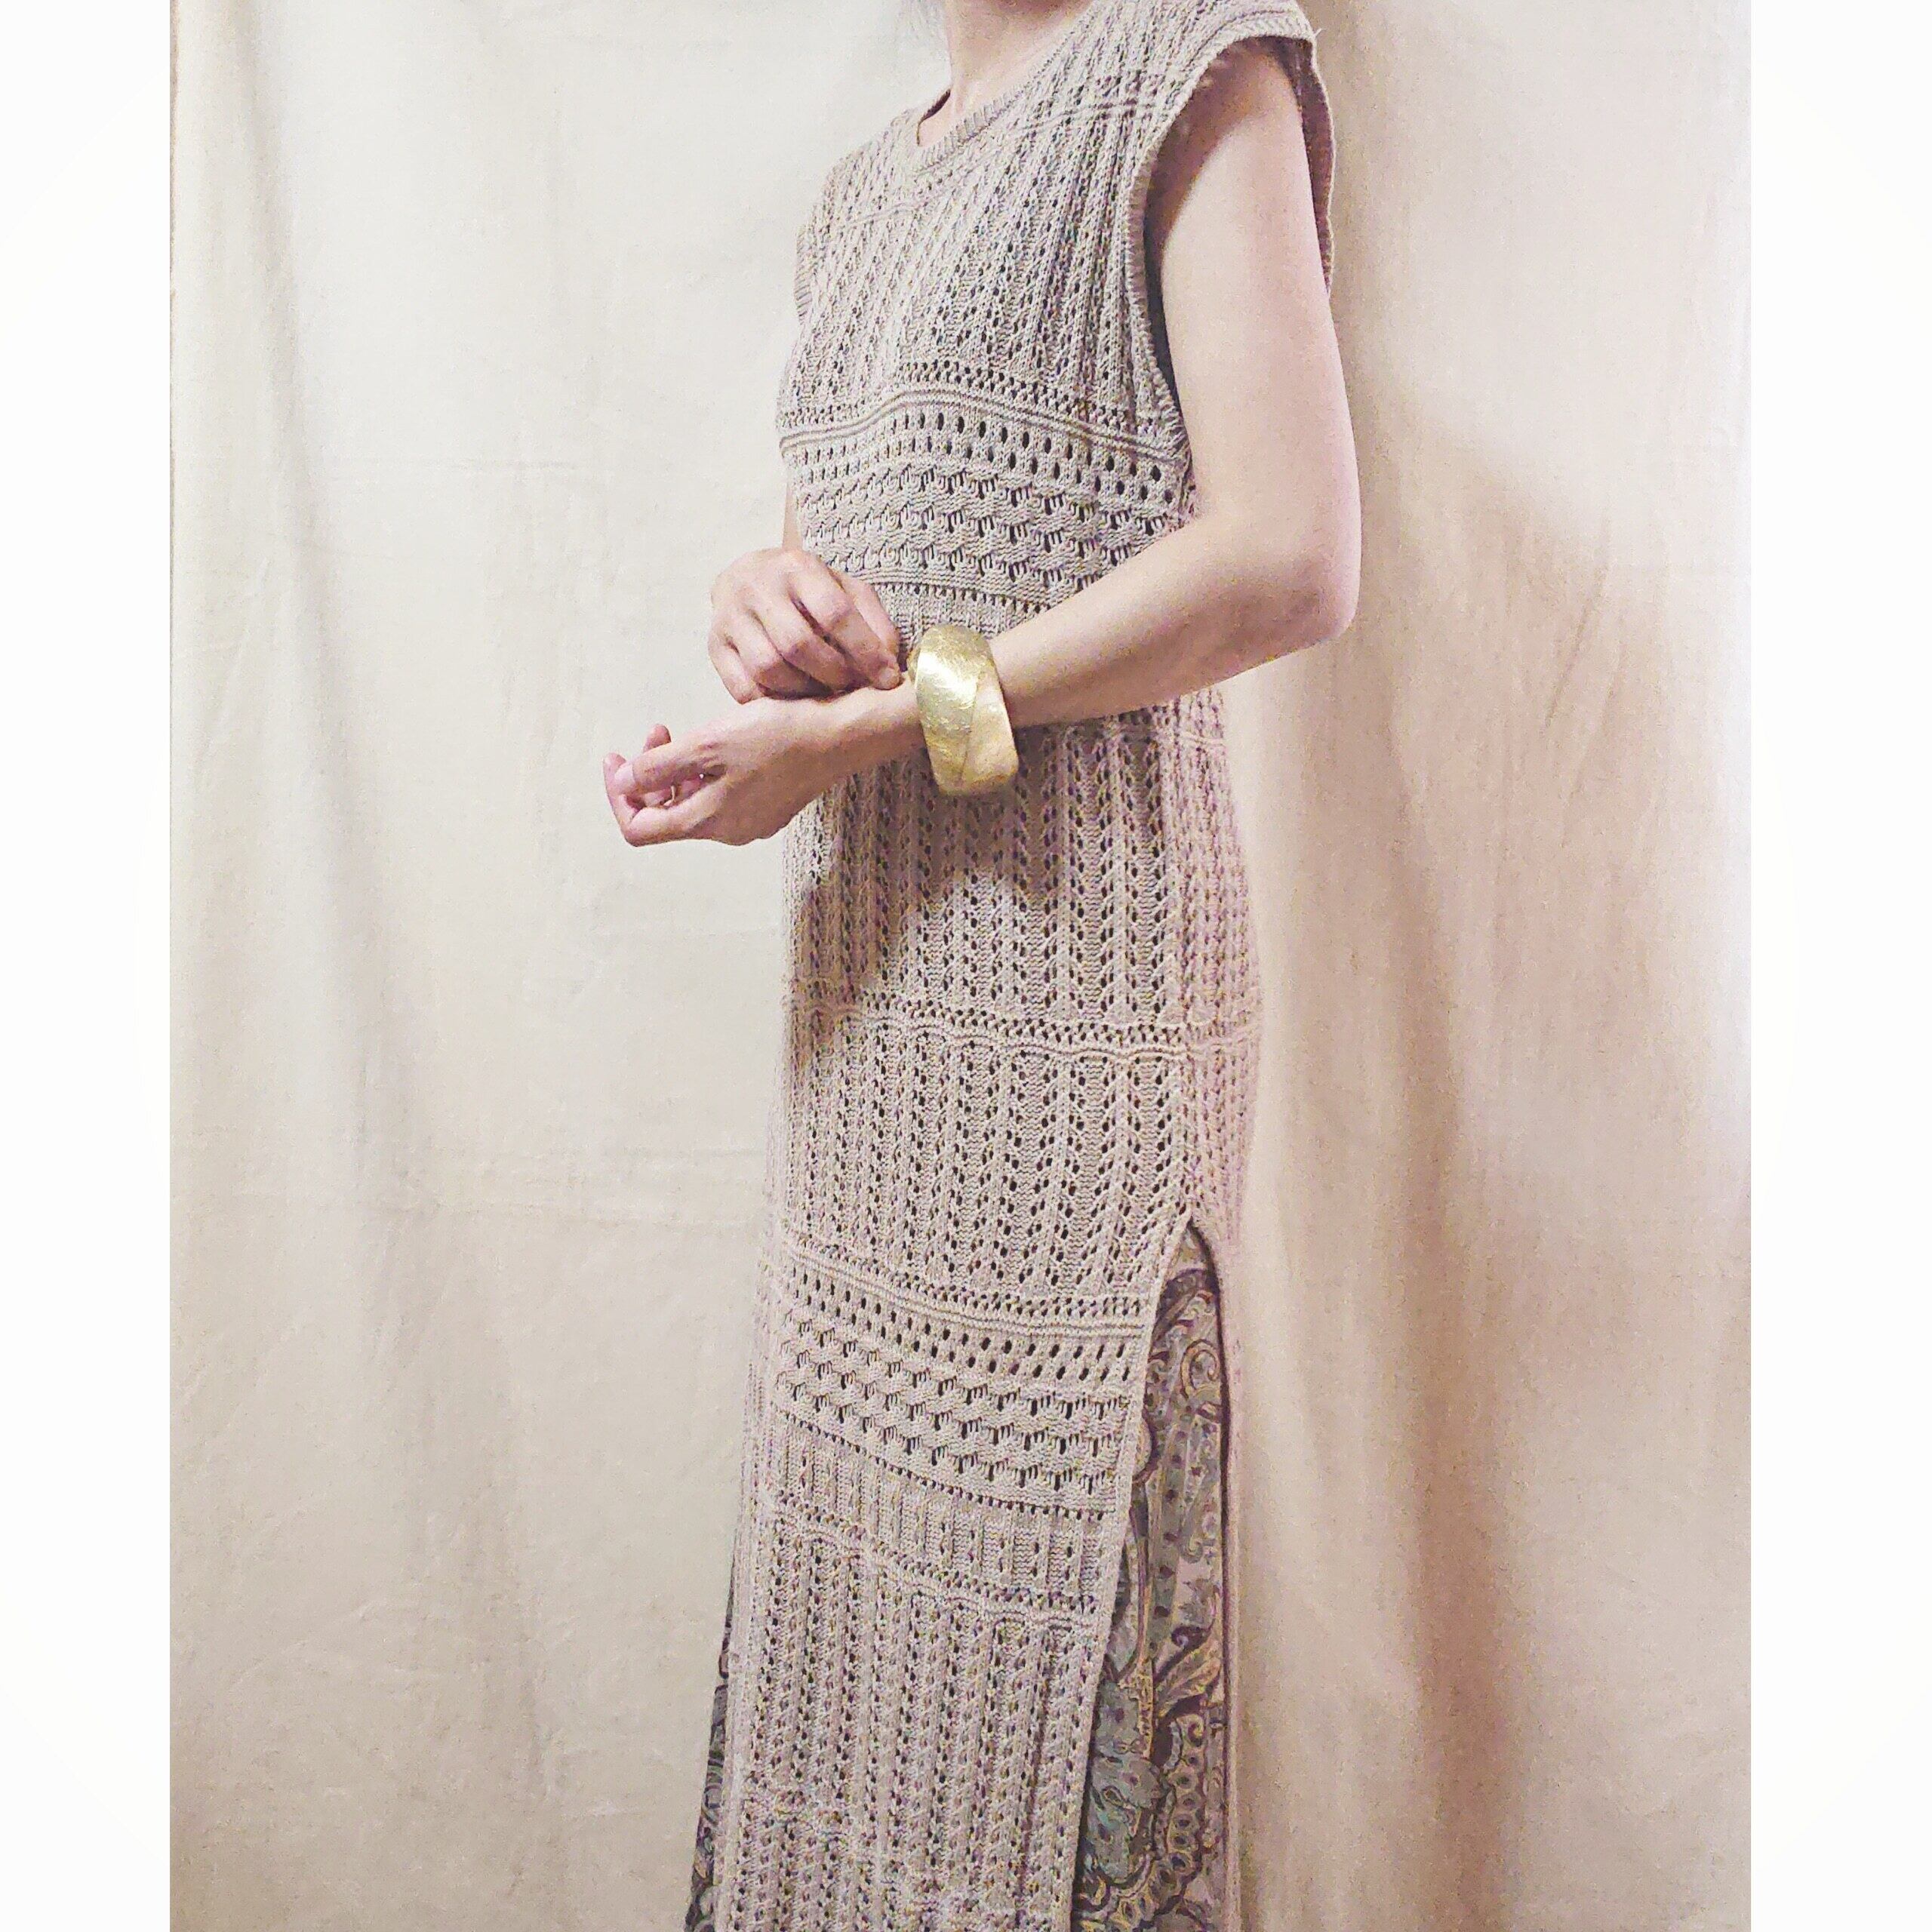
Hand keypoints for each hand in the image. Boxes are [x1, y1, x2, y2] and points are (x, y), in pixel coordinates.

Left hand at [603, 688, 911, 847]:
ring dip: (677, 770)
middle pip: (665, 815)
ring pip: (693, 803)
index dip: (619, 795)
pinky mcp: (769, 805)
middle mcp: (727, 830)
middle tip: (656, 732)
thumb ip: (660, 766)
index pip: (640, 828)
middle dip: (648, 776)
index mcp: (708, 820)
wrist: (842, 735)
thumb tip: (625, 782)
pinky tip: (718, 742)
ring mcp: (750, 820)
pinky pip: (721, 796)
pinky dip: (705, 772)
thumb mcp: (709, 744)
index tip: (617, 758)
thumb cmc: (779, 735)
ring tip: (683, 733)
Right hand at [709, 547, 901, 701]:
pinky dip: (773, 703)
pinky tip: (792, 699)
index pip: (835, 612)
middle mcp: (758, 588)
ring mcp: (730, 617)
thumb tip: (889, 663)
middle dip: (832, 674)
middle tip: (849, 686)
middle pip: (797, 644)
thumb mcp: (845, 590)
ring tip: (822, 693)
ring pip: (768, 669)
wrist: (748, 578)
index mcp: (798, 567)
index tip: (887, 678)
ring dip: (803, 692)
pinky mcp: (714, 646)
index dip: (865, 650)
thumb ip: (873, 621)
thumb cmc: (808, 591)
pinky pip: (743, 689)